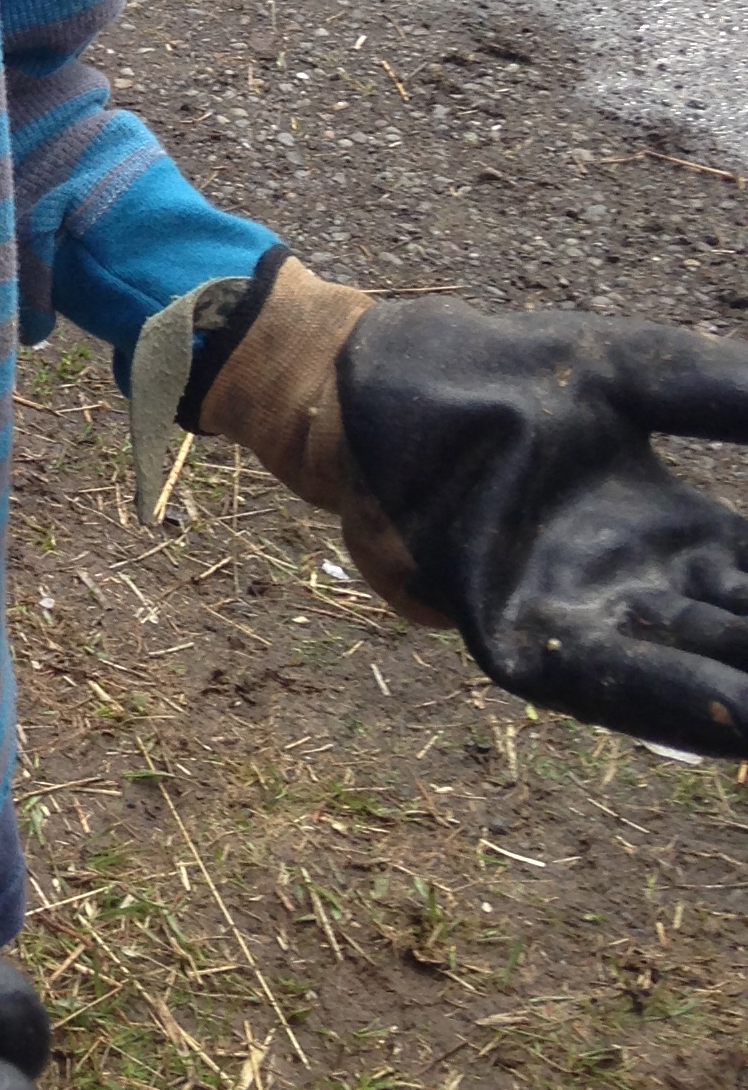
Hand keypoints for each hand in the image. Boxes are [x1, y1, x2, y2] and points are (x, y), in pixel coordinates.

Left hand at [339, 297, 747, 751]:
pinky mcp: (519, 639)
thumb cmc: (502, 369)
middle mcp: (648, 593)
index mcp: (686, 536)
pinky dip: (675, 700)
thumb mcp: (642, 377)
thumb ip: (732, 398)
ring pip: (702, 677)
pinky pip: (608, 682)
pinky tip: (739, 720)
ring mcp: (587, 620)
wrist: (378, 376)